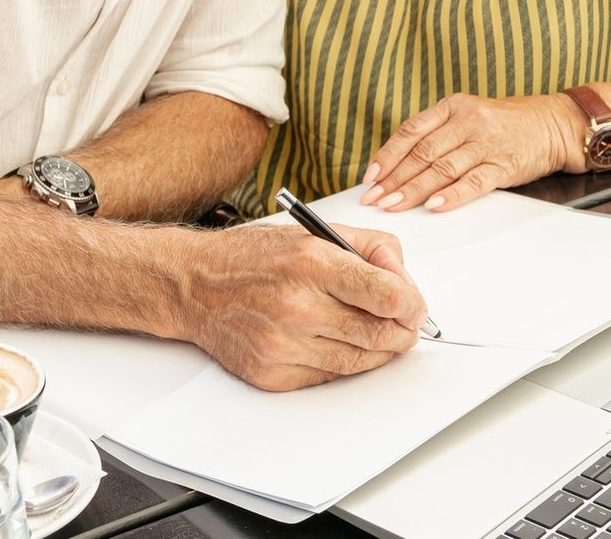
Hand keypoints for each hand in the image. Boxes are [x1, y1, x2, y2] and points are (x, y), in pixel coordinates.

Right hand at [180, 224, 425, 390]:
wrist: (195, 285)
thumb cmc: (254, 256)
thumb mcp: (315, 232)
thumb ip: (370, 249)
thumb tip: (405, 283)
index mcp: (311, 263)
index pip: (386, 295)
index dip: (412, 304)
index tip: (415, 306)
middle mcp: (297, 306)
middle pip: (378, 334)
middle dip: (403, 331)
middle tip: (406, 325)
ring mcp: (283, 345)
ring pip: (358, 361)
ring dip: (379, 350)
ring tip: (380, 334)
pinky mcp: (273, 374)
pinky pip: (328, 377)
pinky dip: (343, 363)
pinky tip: (339, 343)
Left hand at [360, 93, 587, 212]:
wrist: (552, 124)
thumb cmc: (505, 124)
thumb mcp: (467, 117)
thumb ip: (437, 135)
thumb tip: (396, 166)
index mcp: (453, 107)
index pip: (411, 131)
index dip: (387, 155)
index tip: (370, 176)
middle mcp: (467, 121)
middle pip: (423, 152)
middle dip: (394, 179)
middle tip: (374, 198)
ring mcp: (486, 143)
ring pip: (442, 168)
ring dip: (414, 190)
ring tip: (394, 206)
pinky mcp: (504, 164)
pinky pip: (473, 182)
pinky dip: (452, 195)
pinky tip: (434, 205)